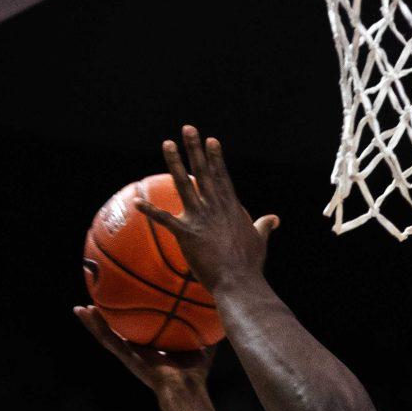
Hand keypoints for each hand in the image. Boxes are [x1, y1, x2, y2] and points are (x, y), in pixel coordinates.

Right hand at [74, 305, 215, 400]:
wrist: (186, 391)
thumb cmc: (196, 373)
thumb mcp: (203, 345)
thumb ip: (208, 328)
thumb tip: (221, 308)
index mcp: (153, 348)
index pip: (139, 330)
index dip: (131, 317)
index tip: (124, 302)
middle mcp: (138, 351)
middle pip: (119, 331)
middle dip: (108, 318)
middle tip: (97, 304)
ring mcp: (130, 355)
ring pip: (107, 336)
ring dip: (93, 323)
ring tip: (80, 308)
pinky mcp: (126, 357)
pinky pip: (107, 339)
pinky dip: (95, 326)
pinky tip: (85, 313)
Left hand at [136, 124, 279, 294]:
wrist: (239, 282)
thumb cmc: (250, 264)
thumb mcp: (259, 240)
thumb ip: (264, 226)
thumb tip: (274, 219)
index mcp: (231, 207)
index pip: (221, 176)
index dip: (215, 158)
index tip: (210, 140)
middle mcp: (215, 207)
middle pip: (203, 172)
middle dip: (195, 149)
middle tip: (188, 129)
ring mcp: (200, 218)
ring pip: (184, 184)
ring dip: (174, 163)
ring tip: (167, 144)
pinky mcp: (187, 234)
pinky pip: (164, 220)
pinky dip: (150, 212)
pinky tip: (137, 202)